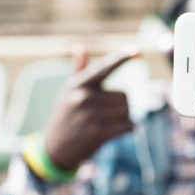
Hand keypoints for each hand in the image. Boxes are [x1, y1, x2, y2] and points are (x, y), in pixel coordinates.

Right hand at [44, 45, 138, 170]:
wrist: (55, 147)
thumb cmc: (66, 114)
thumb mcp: (68, 91)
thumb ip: (80, 69)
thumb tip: (80, 46)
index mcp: (79, 83)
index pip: (105, 67)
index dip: (122, 58)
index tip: (138, 50)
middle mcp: (83, 96)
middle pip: (125, 96)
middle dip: (121, 106)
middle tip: (105, 114)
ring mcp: (90, 115)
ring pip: (128, 111)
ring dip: (124, 118)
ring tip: (106, 123)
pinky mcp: (98, 132)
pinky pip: (129, 126)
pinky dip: (128, 129)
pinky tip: (114, 132)